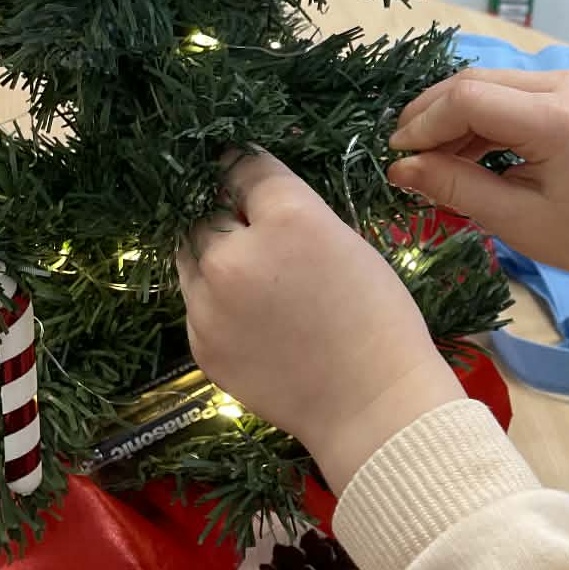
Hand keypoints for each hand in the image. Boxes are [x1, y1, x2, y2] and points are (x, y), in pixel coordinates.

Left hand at [177, 150, 459, 487]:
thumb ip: (295, 216)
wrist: (371, 403)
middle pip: (204, 214)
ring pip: (189, 259)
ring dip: (212, 258)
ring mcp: (209, 304)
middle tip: (253, 233)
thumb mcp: (348, 243)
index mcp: (287, 219)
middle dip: (225, 218)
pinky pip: (195, 305)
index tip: (239, 168)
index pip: (242, 167)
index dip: (241, 166)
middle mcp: (235, 255)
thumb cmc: (378, 321)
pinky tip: (253, 319)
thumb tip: (255, 204)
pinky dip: (215, 303)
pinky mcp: (200, 344)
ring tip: (251, 279)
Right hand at [387, 70, 568, 296]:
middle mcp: (562, 85)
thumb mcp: (511, 219)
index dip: (424, 124)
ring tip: (425, 158)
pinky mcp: (560, 89)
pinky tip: (454, 151)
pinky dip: (472, 119)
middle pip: (472, 84)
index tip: (396, 156)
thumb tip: (398, 167)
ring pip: (482, 84)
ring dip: (448, 117)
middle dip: (429, 117)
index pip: (469, 100)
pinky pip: (501, 93)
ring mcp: (563, 82)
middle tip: (402, 156)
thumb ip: (454, 187)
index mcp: (556, 120)